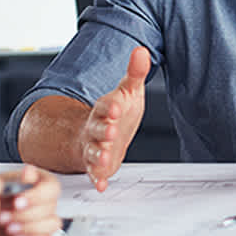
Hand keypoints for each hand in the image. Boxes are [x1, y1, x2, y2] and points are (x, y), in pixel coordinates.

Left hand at [0, 166, 61, 235]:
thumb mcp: (0, 182)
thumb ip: (16, 177)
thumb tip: (28, 172)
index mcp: (42, 183)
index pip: (52, 188)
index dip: (36, 196)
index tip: (17, 202)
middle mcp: (47, 201)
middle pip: (51, 208)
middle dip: (25, 215)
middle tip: (4, 217)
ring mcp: (47, 220)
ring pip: (53, 225)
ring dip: (29, 228)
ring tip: (8, 228)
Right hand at [82, 47, 149, 191]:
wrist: (101, 132)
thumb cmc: (117, 111)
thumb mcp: (128, 91)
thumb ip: (135, 73)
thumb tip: (141, 50)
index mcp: (106, 108)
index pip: (107, 105)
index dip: (111, 107)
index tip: (116, 108)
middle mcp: (97, 127)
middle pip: (98, 129)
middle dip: (104, 130)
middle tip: (111, 132)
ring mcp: (95, 146)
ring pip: (93, 151)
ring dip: (98, 155)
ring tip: (103, 159)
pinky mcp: (97, 164)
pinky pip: (94, 172)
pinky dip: (97, 179)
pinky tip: (101, 185)